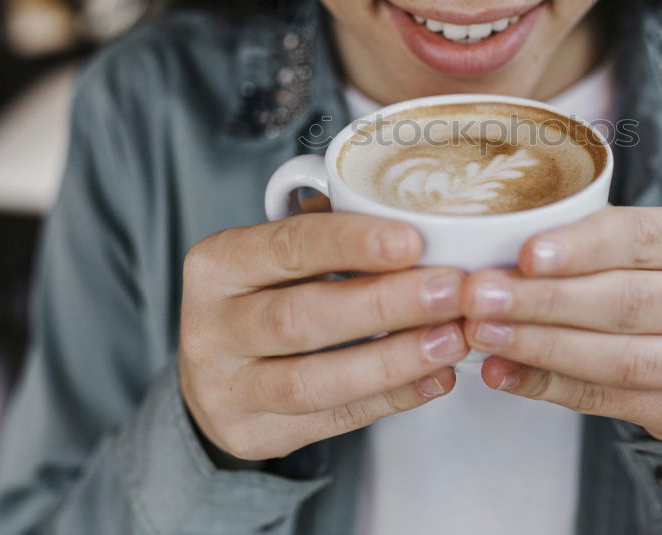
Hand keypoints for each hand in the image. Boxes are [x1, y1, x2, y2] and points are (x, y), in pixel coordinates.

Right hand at [179, 204, 468, 462]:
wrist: (217, 372)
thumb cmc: (268, 294)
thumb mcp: (282, 254)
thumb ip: (334, 235)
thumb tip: (427, 227)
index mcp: (218, 264)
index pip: (287, 246)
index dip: (351, 243)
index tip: (413, 240)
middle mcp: (209, 328)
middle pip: (301, 317)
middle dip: (386, 303)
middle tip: (452, 291)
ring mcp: (224, 389)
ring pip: (314, 381)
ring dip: (394, 360)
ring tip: (452, 339)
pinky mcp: (252, 434)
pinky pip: (331, 420)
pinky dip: (392, 398)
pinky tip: (436, 377)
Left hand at [461, 205, 661, 440]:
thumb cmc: (648, 274)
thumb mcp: (632, 242)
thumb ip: (578, 241)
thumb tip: (488, 254)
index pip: (640, 236)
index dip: (581, 247)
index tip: (524, 255)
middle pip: (626, 301)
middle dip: (543, 301)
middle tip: (478, 297)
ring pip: (619, 358)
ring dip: (540, 347)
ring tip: (482, 334)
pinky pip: (608, 400)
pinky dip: (548, 386)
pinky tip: (502, 372)